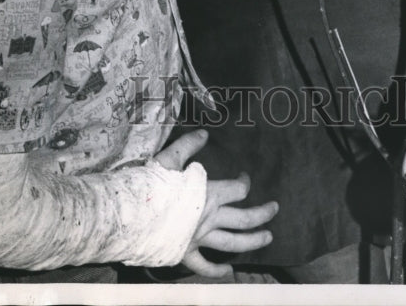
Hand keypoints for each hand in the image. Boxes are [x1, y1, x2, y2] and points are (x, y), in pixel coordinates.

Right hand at [155, 130, 278, 278]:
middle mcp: (209, 219)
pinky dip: (216, 269)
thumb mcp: (169, 158)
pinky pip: (203, 265)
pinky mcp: (185, 253)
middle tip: (275, 209)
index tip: (245, 177)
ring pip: (232, 243)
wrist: (130, 216)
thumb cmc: (150, 186)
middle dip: (262, 214)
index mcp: (209, 195)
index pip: (238, 190)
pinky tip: (228, 270)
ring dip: (252, 241)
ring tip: (268, 238)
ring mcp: (198, 238)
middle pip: (244, 218)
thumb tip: (205, 133)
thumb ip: (188, 146)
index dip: (245, 182)